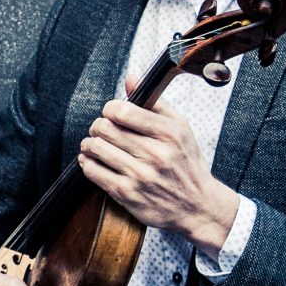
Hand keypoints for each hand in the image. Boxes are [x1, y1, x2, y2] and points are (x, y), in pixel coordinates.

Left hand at [77, 80, 241, 255]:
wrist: (197, 206)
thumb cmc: (187, 164)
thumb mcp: (180, 129)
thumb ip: (154, 102)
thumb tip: (130, 79)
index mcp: (170, 133)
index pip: (122, 111)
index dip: (109, 109)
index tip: (112, 113)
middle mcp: (156, 154)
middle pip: (104, 128)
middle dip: (97, 126)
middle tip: (101, 130)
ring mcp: (140, 175)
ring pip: (96, 148)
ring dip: (89, 144)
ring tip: (95, 144)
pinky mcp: (127, 194)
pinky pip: (93, 171)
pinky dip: (87, 163)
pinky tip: (93, 160)